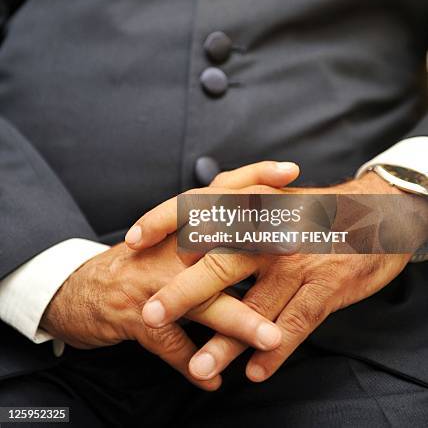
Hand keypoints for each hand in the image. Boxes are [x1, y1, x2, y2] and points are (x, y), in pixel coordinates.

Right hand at [42, 161, 298, 390]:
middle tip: (300, 248)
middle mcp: (168, 246)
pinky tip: (212, 381)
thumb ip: (210, 227)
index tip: (291, 172)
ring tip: (271, 338)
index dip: (254, 177)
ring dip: (238, 320)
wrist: (79, 289)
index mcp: (180, 224)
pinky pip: (169, 344)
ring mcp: (152, 279)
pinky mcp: (134, 316)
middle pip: (220, 240)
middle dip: (261, 243)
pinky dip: (192, 364)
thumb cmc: (139, 263)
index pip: (221, 190)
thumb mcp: (171, 238)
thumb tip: (257, 210)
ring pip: (203, 299)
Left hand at [137, 172, 421, 382]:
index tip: (133, 241)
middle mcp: (273, 233)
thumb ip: (236, 208)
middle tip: (150, 315)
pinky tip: (255, 374)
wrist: (374, 214)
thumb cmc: (314, 213)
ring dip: (226, 340)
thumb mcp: (275, 197)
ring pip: (255, 307)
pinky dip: (274, 352)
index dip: (164, 222)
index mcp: (257, 205)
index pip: (201, 210)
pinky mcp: (324, 288)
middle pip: (220, 264)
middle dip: (183, 292)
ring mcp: (298, 263)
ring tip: (201, 367)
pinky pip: (295, 326)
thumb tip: (191, 225)